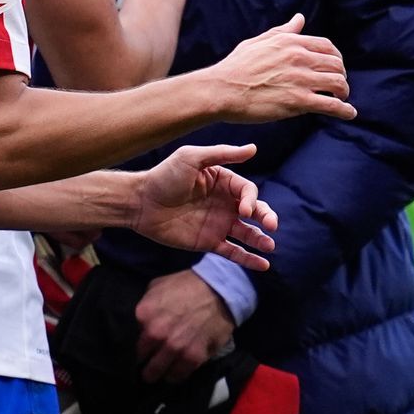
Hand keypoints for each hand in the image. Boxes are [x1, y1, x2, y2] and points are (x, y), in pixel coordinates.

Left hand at [129, 143, 277, 271]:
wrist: (140, 202)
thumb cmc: (165, 176)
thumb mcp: (192, 158)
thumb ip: (223, 154)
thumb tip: (253, 148)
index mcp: (224, 182)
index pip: (248, 192)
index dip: (252, 200)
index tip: (244, 210)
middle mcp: (225, 203)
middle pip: (255, 212)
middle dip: (266, 218)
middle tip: (272, 226)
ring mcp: (218, 224)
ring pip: (247, 233)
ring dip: (261, 240)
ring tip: (270, 246)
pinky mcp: (208, 242)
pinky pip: (233, 252)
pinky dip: (248, 259)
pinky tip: (263, 265)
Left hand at [134, 269, 236, 382]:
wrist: (220, 289)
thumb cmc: (187, 285)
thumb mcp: (157, 287)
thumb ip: (145, 306)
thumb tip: (138, 323)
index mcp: (143, 315)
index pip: (128, 342)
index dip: (134, 346)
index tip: (139, 349)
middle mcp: (155, 335)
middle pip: (140, 361)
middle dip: (143, 363)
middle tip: (148, 363)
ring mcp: (175, 348)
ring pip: (157, 373)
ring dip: (158, 373)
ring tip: (161, 371)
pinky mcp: (194, 358)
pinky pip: (178, 376)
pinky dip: (176, 375)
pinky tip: (176, 371)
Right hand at [208, 14, 356, 123]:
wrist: (221, 90)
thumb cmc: (236, 67)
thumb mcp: (259, 42)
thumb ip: (283, 31)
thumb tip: (300, 18)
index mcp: (291, 42)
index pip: (327, 47)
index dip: (336, 58)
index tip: (335, 67)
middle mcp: (300, 58)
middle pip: (336, 65)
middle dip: (341, 76)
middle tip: (339, 86)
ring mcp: (301, 80)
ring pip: (338, 83)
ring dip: (344, 93)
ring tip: (343, 100)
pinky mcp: (298, 102)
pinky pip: (331, 105)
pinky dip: (344, 110)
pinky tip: (349, 114)